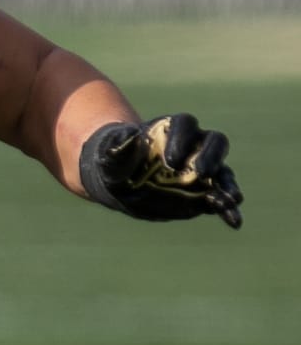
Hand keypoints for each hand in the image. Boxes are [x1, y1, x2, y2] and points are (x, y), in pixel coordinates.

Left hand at [79, 114, 242, 228]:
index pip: (185, 123)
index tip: (170, 160)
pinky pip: (222, 199)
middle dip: (211, 156)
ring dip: (228, 185)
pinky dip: (229, 210)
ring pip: (223, 172)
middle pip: (214, 141)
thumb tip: (132, 133)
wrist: (121, 182)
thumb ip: (119, 143)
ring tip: (232, 199)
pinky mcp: (205, 193)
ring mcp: (202, 170)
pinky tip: (234, 221)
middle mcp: (193, 146)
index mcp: (170, 129)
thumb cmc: (115, 160)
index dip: (182, 138)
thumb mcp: (110, 153)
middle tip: (200, 173)